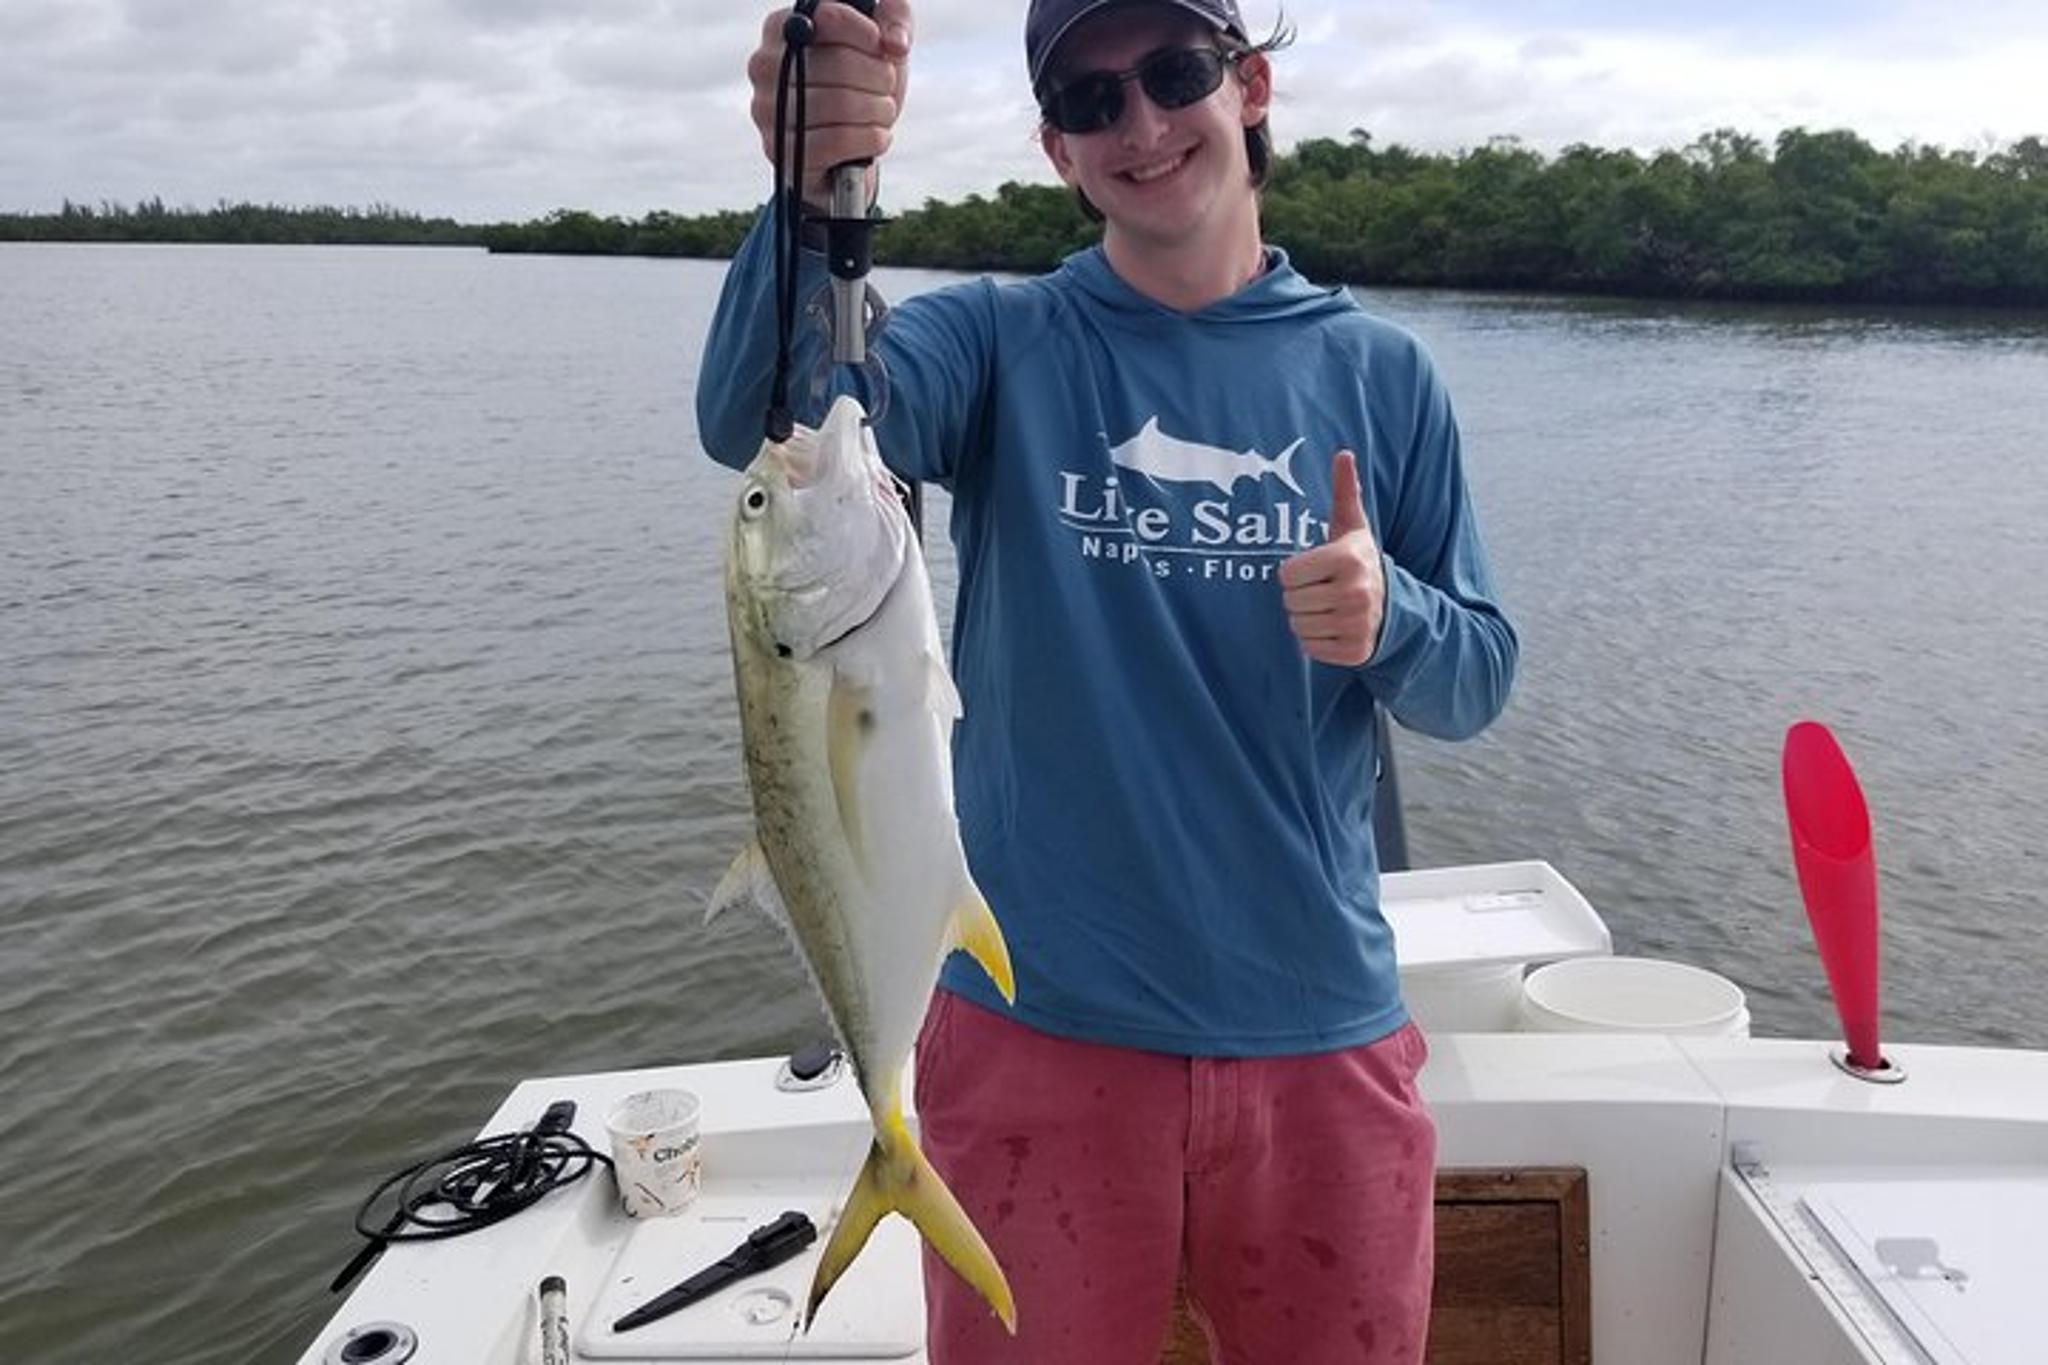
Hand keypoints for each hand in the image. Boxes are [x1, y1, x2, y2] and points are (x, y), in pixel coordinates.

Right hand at [748, 0, 913, 208]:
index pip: (829, 17)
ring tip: (882, 111)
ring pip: (841, 104)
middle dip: (880, 77)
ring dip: (879, 110)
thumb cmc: (859, 86)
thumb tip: (895, 43)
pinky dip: (870, 138)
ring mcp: (768, 112)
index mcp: (782, 28)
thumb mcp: (878, 42)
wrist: (846, 148)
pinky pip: (836, 141)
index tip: (882, 48)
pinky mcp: (782, 152)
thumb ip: (893, 17)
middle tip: (886, 87)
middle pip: (840, 63)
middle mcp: (765, 66)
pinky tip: (876, 135)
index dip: (869, 34)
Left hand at [1280, 451, 1385, 666]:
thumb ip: (1344, 491)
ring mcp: (1357, 624)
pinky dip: (1316, 642)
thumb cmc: (1359, 561)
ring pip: (1297, 627)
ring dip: (1305, 619)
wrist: (1393, 606)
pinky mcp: (1356, 652)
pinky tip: (1334, 627)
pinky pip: (1310, 649)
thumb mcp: (1352, 527)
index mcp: (1347, 559)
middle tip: (1322, 590)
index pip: (1287, 574)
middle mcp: (1355, 592)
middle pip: (1290, 601)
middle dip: (1300, 596)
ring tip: (1327, 608)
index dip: (1294, 572)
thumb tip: (1343, 453)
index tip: (1314, 569)